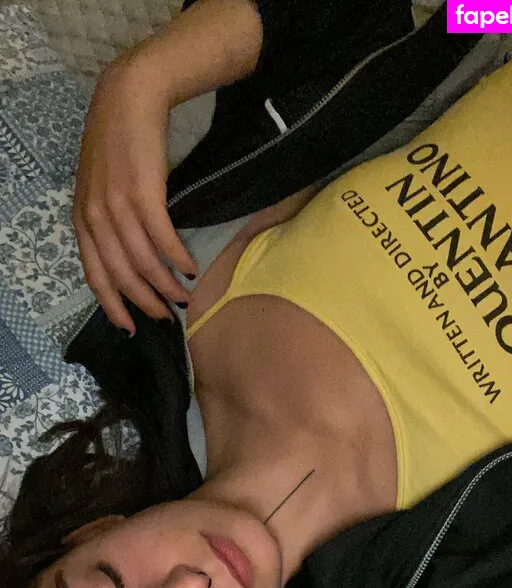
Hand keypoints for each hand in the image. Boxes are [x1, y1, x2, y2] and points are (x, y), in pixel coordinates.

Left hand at [73, 56, 198, 332]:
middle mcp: (96, 216)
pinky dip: (177, 258)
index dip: (113, 306)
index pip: (95, 275)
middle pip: (122, 276)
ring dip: (166, 285)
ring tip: (184, 298)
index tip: (130, 328)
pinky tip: (190, 268)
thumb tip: (129, 257)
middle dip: (145, 303)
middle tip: (167, 318)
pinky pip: (162, 238)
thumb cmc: (119, 142)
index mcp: (82, 218)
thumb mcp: (100, 186)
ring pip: (143, 262)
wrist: (129, 97)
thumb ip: (107, 221)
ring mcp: (118, 205)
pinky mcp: (144, 193)